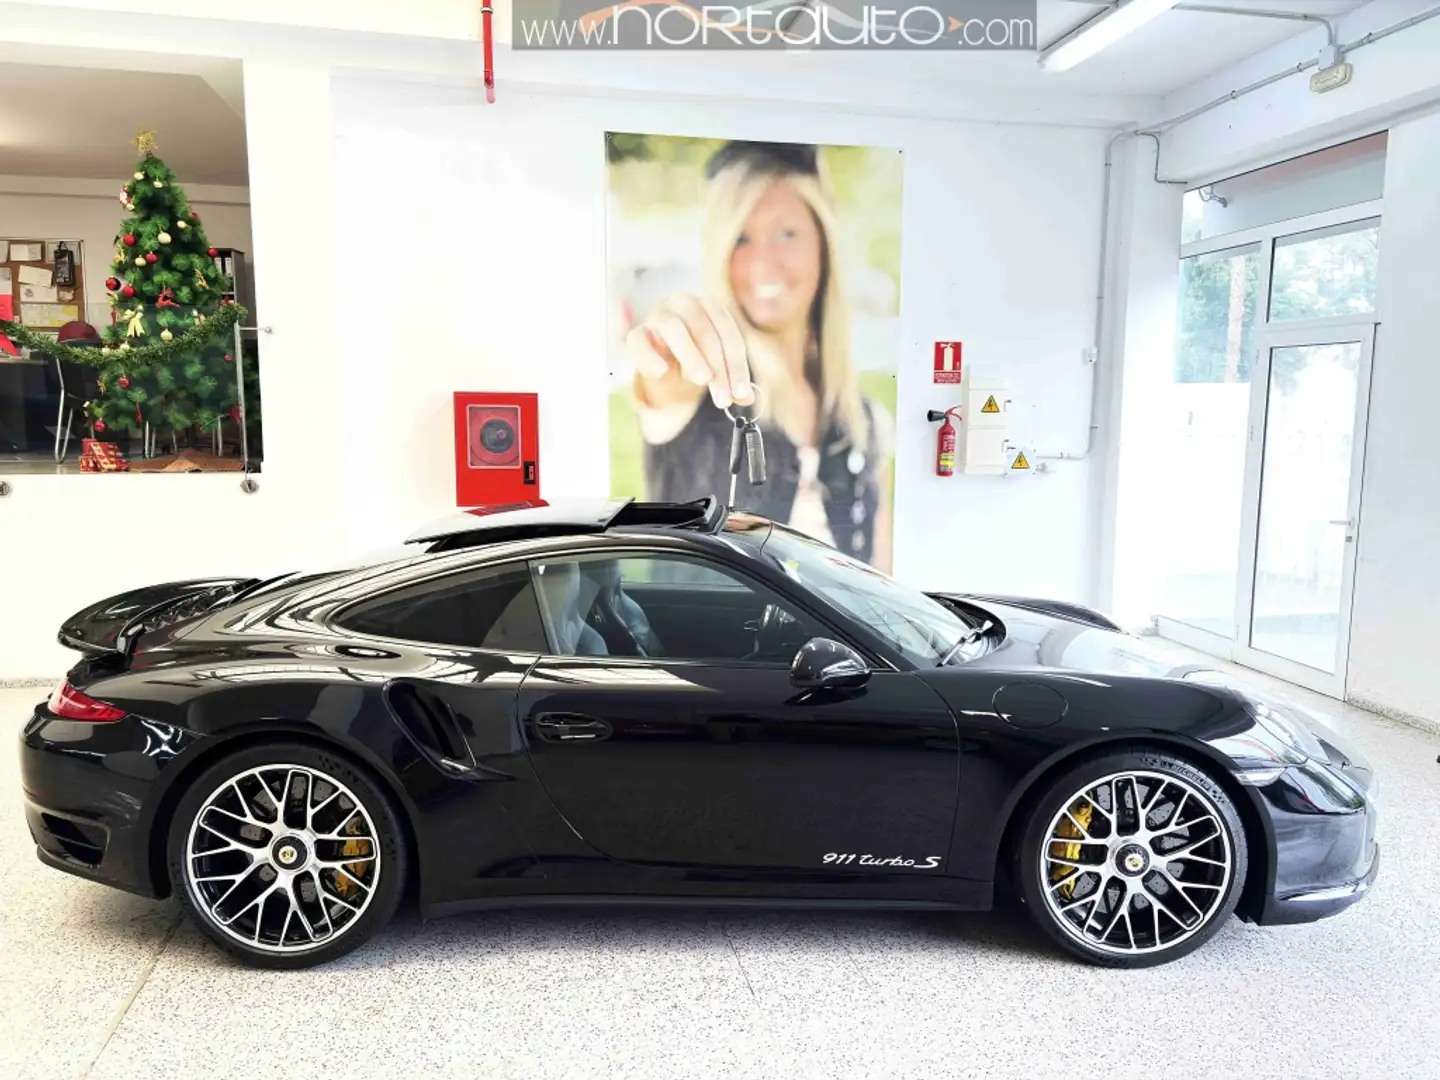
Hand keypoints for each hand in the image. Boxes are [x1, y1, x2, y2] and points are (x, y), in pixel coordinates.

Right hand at [625, 294, 755, 408]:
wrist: (662, 359)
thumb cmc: (694, 358)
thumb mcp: (716, 369)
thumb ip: (731, 380)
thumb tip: (747, 397)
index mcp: (709, 307)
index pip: (727, 333)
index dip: (736, 365)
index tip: (740, 393)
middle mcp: (683, 304)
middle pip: (705, 331)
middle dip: (717, 367)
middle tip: (722, 398)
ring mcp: (657, 315)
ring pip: (673, 327)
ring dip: (691, 356)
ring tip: (702, 381)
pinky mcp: (636, 332)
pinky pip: (638, 340)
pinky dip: (649, 356)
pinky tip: (661, 373)